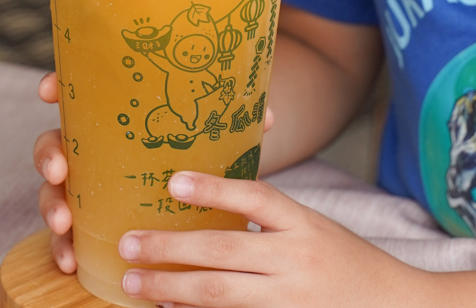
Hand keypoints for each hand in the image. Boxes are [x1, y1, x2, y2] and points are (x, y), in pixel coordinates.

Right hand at [34, 72, 276, 277]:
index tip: (49, 90)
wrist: (194, 195)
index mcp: (116, 115)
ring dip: (51, 205)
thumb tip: (265, 117)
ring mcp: (88, 185)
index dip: (58, 86)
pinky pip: (67, 233)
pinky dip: (63, 246)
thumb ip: (234, 124)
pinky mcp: (90, 219)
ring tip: (64, 224)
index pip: (80, 93)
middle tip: (61, 170)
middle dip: (50, 154)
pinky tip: (70, 260)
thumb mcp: (215, 136)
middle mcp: (93, 147)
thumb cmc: (198, 153)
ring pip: (55, 189)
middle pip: (57, 141)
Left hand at [117, 172, 424, 307]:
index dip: (215, 188)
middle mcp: (298, 260)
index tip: (172, 180)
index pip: (258, 197)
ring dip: (173, 289)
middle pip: (226, 251)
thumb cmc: (346, 263)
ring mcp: (292, 301)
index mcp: (305, 224)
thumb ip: (271, 216)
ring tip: (134, 284)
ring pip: (223, 295)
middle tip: (129, 244)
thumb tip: (212, 196)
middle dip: (171, 249)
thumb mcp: (314, 228)